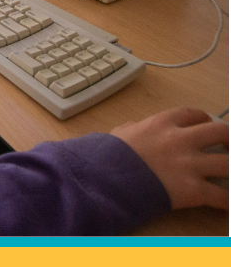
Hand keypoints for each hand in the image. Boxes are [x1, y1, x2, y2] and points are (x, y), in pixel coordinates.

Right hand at [111, 108, 227, 209]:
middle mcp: (180, 140)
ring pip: (227, 163)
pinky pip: (221, 196)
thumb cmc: (104, 158)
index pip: (193, 114)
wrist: (101, 180)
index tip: (204, 124)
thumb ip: (129, 130)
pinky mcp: (192, 190)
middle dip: (228, 137)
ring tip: (229, 173)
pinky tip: (227, 203)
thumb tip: (131, 128)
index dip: (203, 118)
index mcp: (161, 124)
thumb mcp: (116, 136)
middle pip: (220, 131)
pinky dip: (227, 201)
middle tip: (227, 145)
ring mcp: (188, 165)